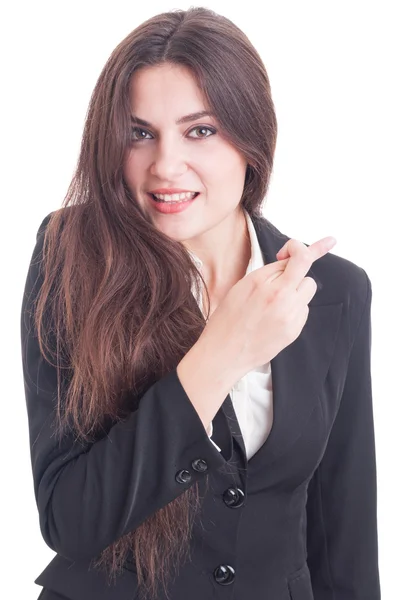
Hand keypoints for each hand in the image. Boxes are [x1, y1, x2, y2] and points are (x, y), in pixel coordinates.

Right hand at [198, 235, 336, 377]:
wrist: (225, 352)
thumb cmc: (228, 318)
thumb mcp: (243, 285)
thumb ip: (269, 272)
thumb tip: (289, 261)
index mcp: (267, 285)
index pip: (300, 258)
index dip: (301, 248)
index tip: (305, 247)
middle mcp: (282, 300)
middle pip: (307, 276)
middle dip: (295, 274)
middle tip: (279, 280)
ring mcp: (291, 318)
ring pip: (307, 293)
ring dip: (295, 292)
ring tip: (274, 302)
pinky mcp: (294, 332)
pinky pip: (303, 311)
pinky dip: (293, 309)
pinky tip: (275, 317)